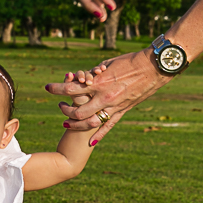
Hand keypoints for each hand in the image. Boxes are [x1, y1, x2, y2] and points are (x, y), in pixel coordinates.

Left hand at [45, 48, 170, 137]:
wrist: (155, 67)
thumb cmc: (132, 60)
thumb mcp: (110, 64)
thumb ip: (96, 73)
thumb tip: (85, 76)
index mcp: (100, 82)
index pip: (72, 88)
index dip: (57, 88)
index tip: (47, 88)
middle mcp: (105, 96)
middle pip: (77, 110)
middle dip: (65, 109)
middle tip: (59, 106)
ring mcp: (115, 106)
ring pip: (91, 122)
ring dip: (76, 124)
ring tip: (66, 123)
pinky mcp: (124, 111)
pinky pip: (109, 126)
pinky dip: (99, 135)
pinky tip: (90, 142)